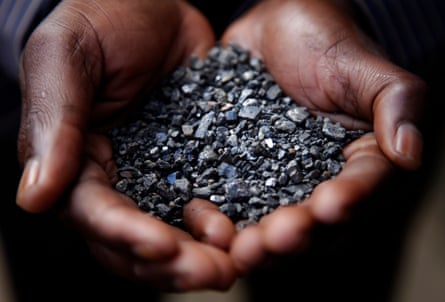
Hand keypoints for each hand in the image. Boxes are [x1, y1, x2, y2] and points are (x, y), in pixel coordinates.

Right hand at [16, 0, 236, 289]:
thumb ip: (53, 125)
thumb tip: (34, 198)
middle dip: (172, 263)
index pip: (95, 214)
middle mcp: (118, 179)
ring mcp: (160, 175)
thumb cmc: (99, 21)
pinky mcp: (197, 163)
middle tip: (214, 273)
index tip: (162, 248)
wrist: (150, 3)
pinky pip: (211, 202)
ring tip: (237, 262)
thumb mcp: (67, 59)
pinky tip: (249, 228)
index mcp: (77, 162)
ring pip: (175, 232)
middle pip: (137, 241)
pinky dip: (228, 222)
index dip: (126, 236)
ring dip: (203, 255)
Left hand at [220, 0, 425, 272]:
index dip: (348, 202)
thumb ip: (397, 105)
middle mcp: (319, 180)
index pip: (361, 189)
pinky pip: (231, 203)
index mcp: (358, 161)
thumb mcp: (365, 68)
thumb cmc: (326, 43)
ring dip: (257, 241)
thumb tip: (410, 154)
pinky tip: (206, 223)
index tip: (328, 207)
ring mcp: (276, 181)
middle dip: (296, 235)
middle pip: (314, 222)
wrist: (273, 30)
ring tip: (240, 247)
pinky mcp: (240, 174)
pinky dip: (220, 219)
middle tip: (273, 240)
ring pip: (271, 222)